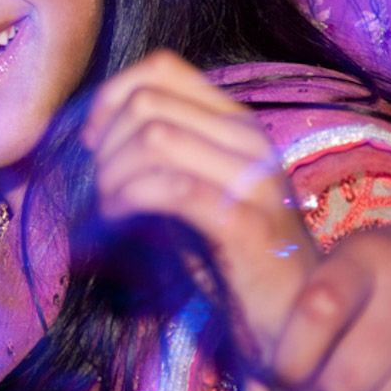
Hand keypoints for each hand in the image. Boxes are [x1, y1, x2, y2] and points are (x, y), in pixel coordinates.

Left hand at [81, 50, 317, 390]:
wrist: (300, 322)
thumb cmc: (238, 261)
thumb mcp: (195, 192)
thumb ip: (157, 158)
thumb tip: (90, 139)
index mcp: (235, 124)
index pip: (162, 67)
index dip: (111, 96)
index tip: (93, 141)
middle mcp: (248, 140)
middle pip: (147, 102)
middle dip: (105, 144)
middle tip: (100, 188)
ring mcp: (252, 179)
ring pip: (153, 137)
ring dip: (112, 173)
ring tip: (109, 208)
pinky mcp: (244, 222)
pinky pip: (170, 186)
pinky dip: (128, 198)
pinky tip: (118, 221)